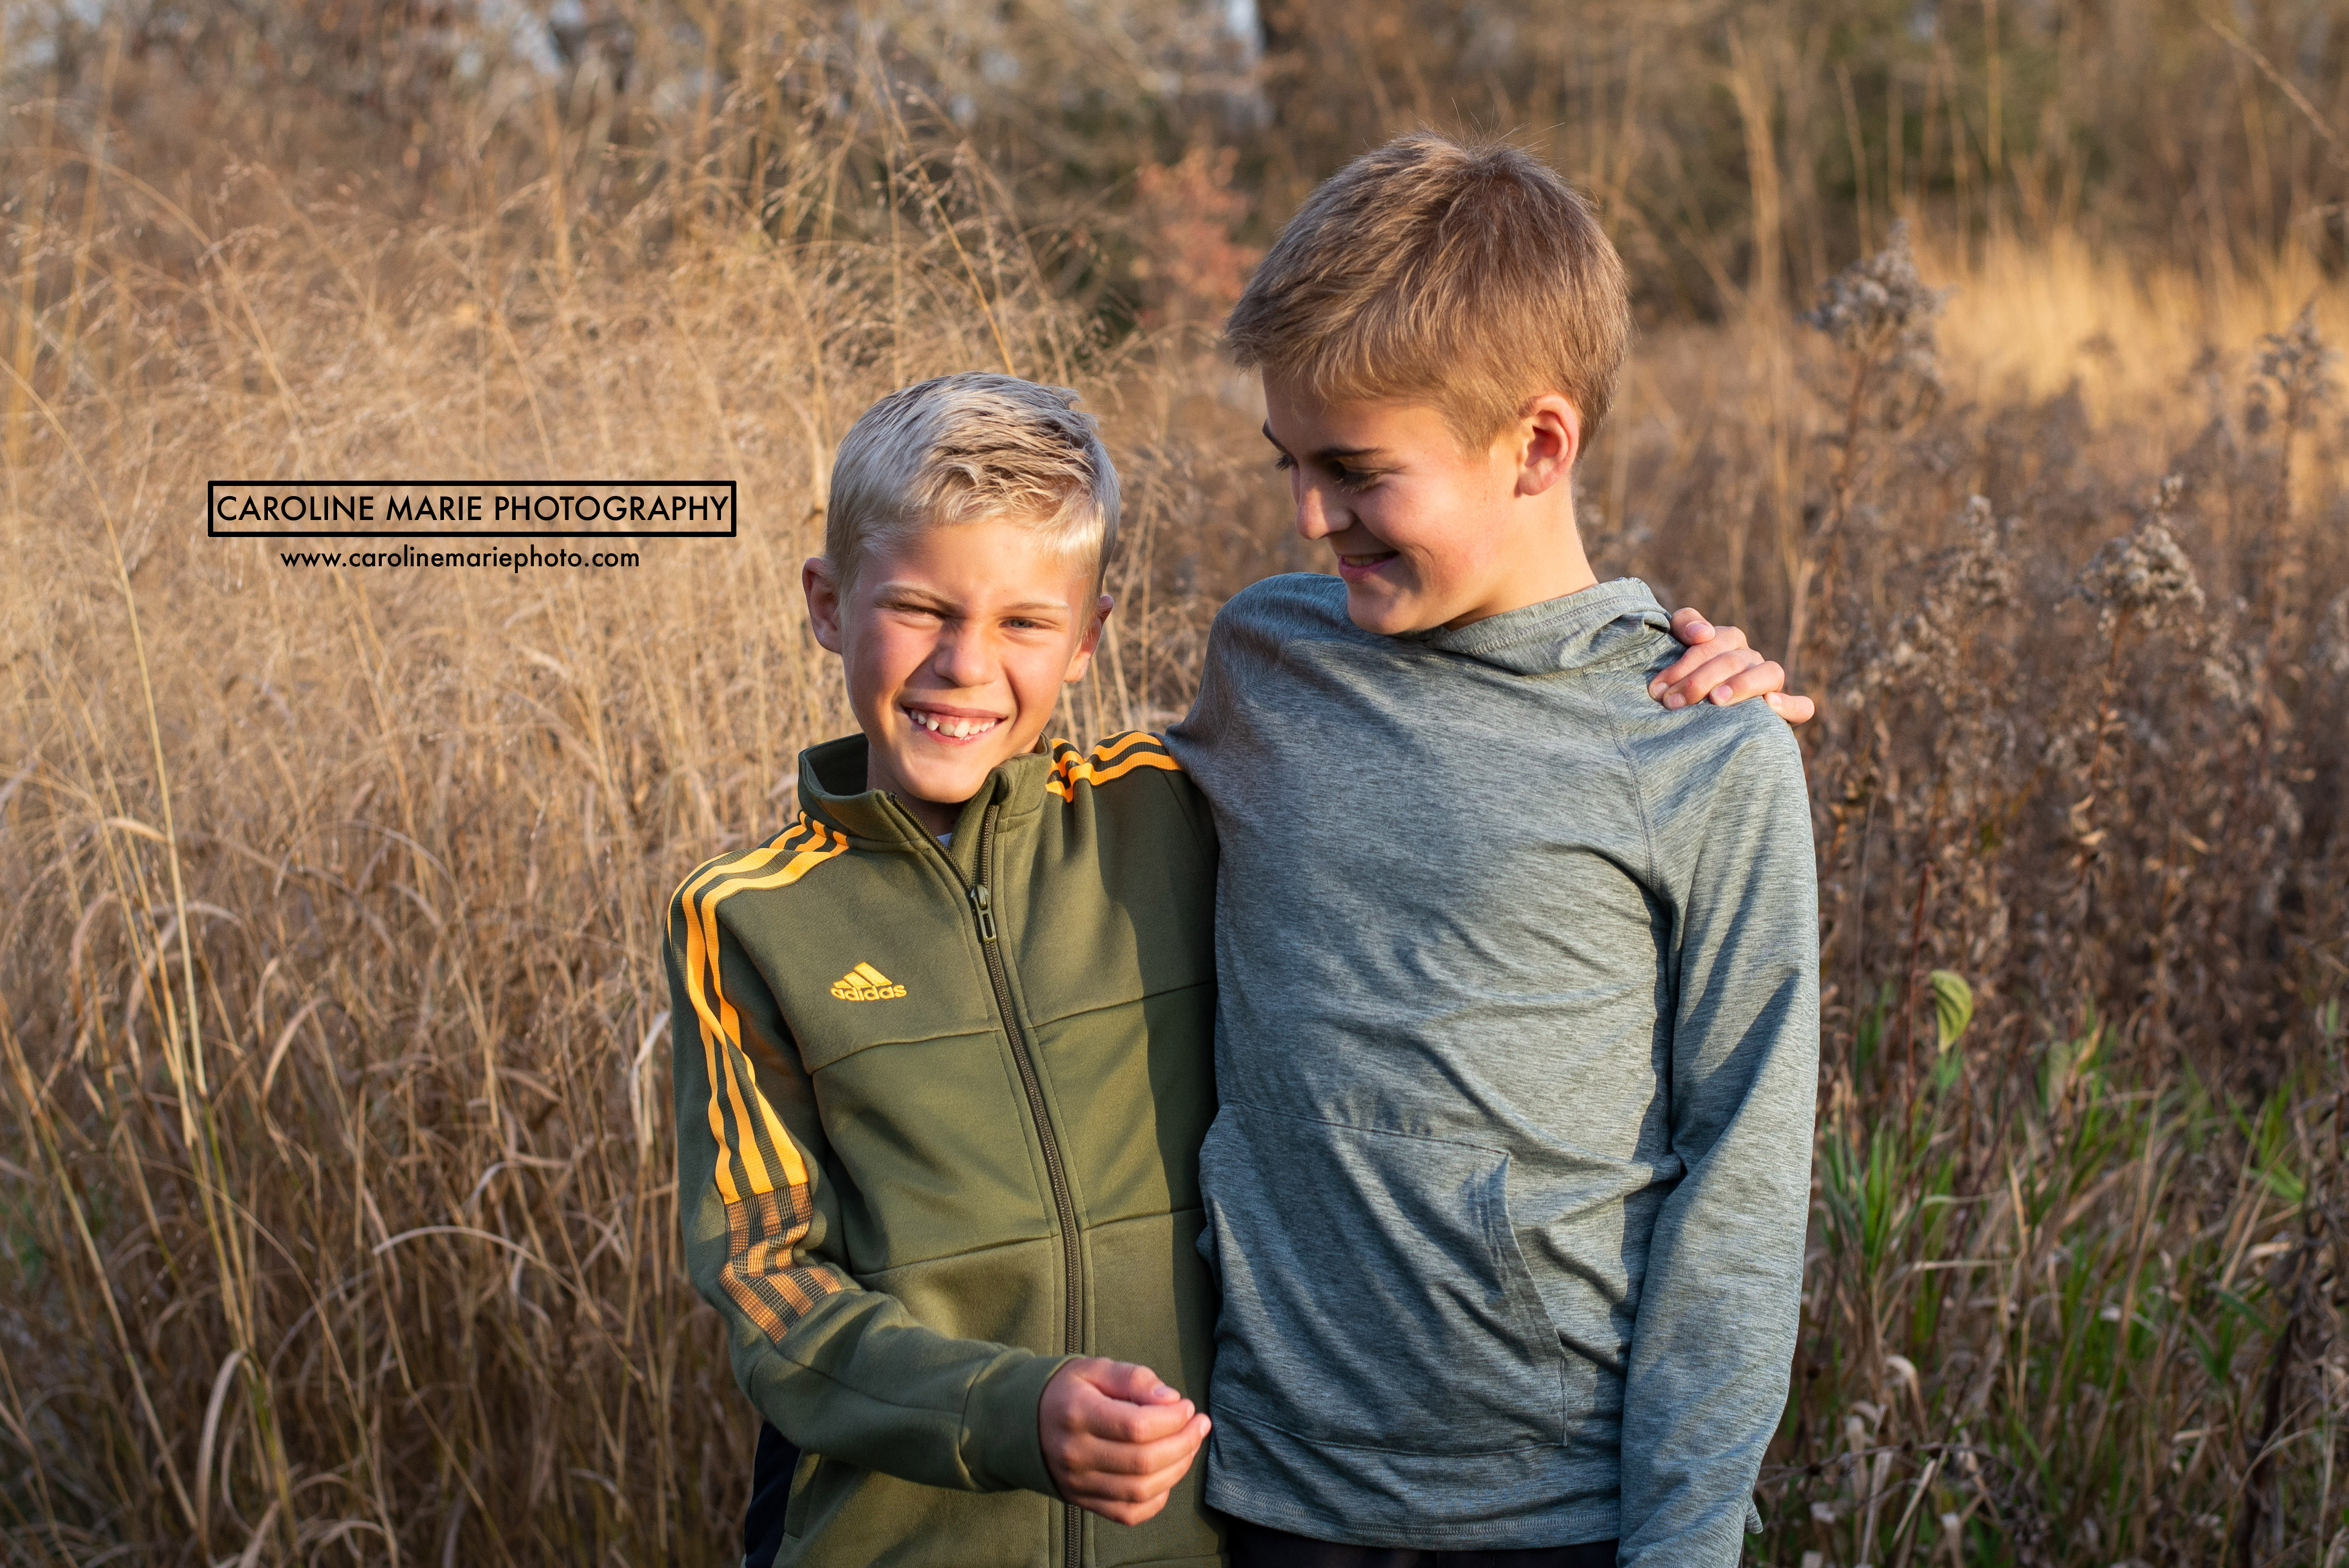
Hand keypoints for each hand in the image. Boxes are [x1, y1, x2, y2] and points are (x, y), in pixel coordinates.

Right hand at [1038, 1357, 1210, 1525]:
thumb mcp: (1095, 1369)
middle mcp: (1075, 1453)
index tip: (1187, 1406)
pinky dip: (1157, 1499)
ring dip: (1177, 1469)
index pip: (1136, 1426)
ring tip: (1189, 1446)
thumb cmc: (1067, 1390)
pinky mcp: (1083, 1501)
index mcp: (1077, 1413)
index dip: (1172, 1419)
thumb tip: (1171, 1400)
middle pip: (1143, 1461)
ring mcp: (1078, 1483)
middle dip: (1183, 1443)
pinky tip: (1167, 1474)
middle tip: (1199, 1424)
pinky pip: (1129, 1513)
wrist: (1023, 1423)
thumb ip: (1133, 1378)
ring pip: (1140, 1490)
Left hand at [1652, 608, 1815, 723]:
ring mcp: (1769, 684)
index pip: (1713, 640)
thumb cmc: (1680, 681)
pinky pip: (1801, 706)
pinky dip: (1790, 704)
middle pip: (1733, 659)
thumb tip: (1704, 633)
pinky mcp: (1783, 711)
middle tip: (1673, 701)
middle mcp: (1750, 660)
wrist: (1691, 727)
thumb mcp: (1674, 649)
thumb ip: (1684, 625)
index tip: (1658, 688)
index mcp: (1728, 643)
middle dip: (1699, 679)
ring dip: (1742, 684)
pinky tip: (1769, 704)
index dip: (1685, 662)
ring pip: (1769, 673)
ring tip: (1716, 700)